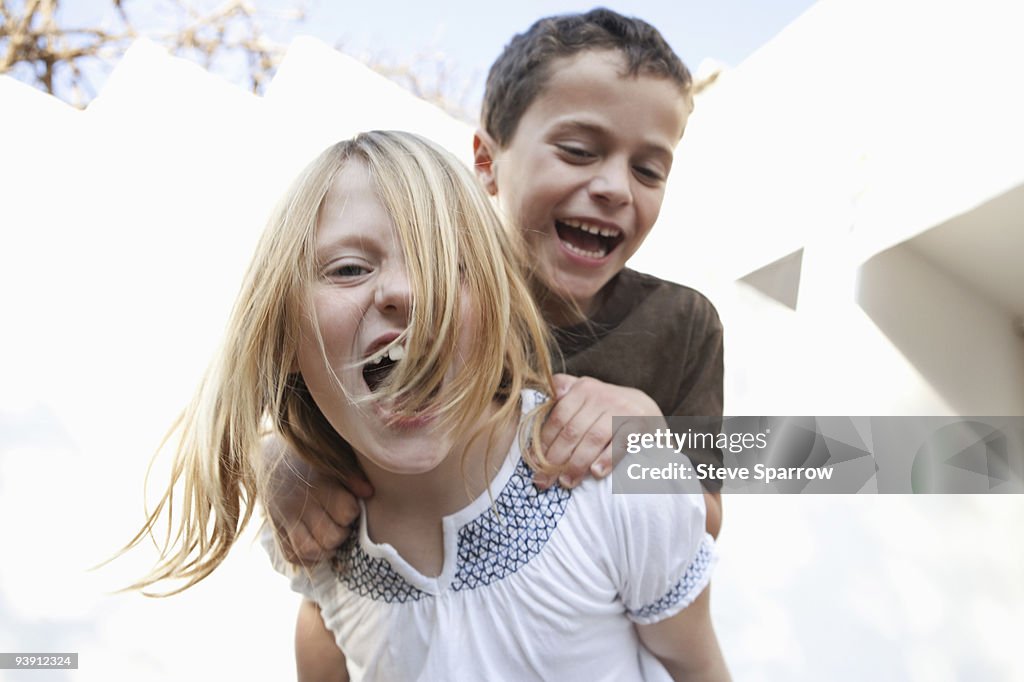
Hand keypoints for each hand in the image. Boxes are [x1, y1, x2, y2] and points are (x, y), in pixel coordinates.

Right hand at [263, 436, 372, 564]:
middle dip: (342, 534)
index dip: (353, 512)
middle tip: (342, 524)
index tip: (351, 506)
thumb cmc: (309, 459)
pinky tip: (317, 547)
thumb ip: (352, 475)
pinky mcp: (276, 529)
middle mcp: (300, 505)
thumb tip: (369, 493)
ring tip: (332, 539)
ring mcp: (285, 519)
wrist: (267, 458)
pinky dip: (308, 558)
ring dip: (326, 550)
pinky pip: (292, 555)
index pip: (346, 512)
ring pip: (310, 550)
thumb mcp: (331, 460)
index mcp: (318, 485)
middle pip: (331, 537)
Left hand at [536, 375, 662, 488]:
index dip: (544, 443)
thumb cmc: (608, 408)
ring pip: (593, 439)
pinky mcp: (640, 424)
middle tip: (545, 481)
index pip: (558, 417)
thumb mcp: (586, 394)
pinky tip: (596, 473)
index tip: (535, 464)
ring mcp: (622, 409)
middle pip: (572, 430)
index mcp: (584, 388)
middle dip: (555, 459)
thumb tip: (537, 401)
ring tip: (567, 482)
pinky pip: (620, 444)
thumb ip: (563, 392)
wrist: (647, 409)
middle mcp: (602, 396)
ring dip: (577, 464)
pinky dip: (607, 459)